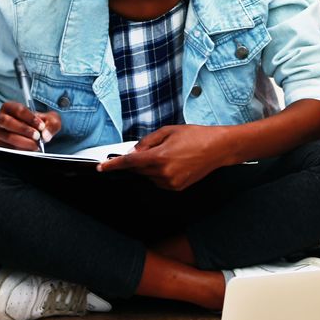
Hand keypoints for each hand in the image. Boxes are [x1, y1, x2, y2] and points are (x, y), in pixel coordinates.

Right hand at [0, 101, 61, 150]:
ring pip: (7, 136)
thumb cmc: (37, 124)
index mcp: (10, 107)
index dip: (30, 118)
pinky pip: (7, 148)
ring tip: (35, 145)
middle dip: (24, 129)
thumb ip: (52, 124)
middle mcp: (0, 118)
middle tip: (37, 136)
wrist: (29, 134)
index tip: (41, 126)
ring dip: (23, 141)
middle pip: (7, 121)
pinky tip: (29, 150)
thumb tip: (46, 135)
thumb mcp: (48, 120)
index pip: (18, 109)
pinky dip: (19, 150)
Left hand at [97, 125, 230, 190]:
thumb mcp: (168, 131)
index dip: (113, 165)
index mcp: (159, 157)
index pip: (129, 163)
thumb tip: (134, 151)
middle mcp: (163, 173)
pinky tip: (175, 163)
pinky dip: (161, 173)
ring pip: (149, 176)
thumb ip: (147, 141)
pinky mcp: (177, 187)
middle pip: (139, 170)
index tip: (102, 167)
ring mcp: (171, 182)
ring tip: (171, 154)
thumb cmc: (196, 136)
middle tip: (156, 149)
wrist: (218, 148)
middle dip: (140, 160)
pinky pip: (160, 181)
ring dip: (152, 167)